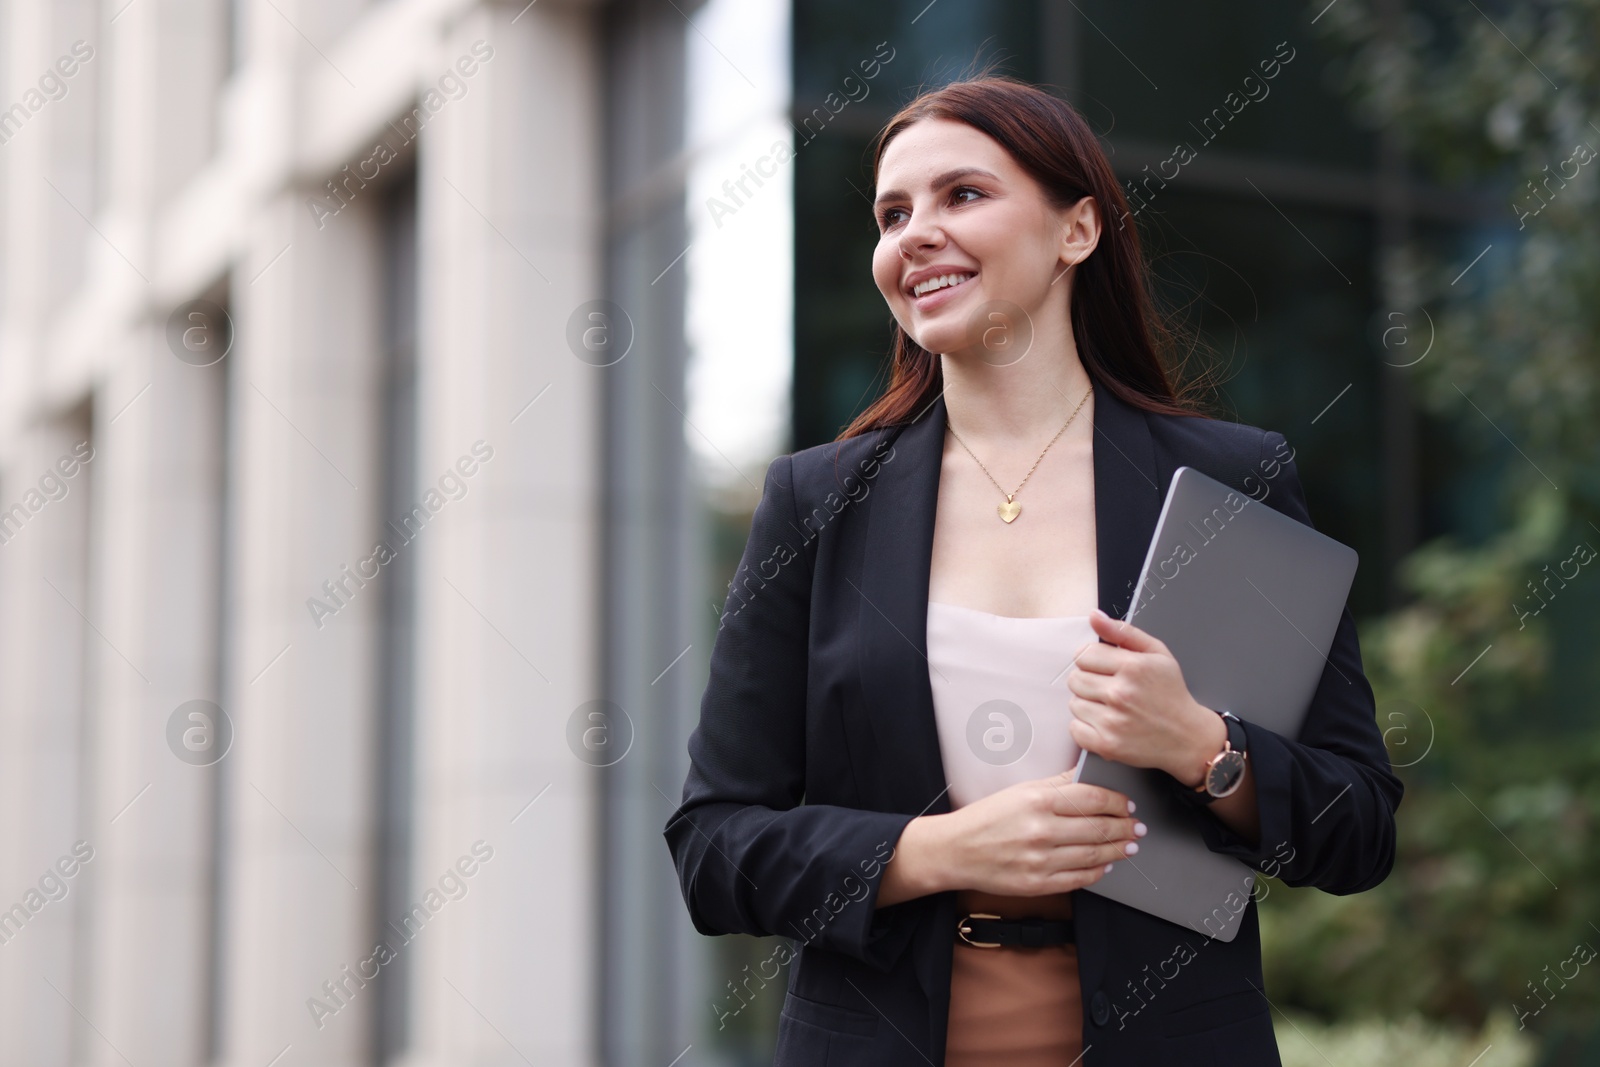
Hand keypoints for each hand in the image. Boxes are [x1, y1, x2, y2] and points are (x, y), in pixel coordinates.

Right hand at [939, 772, 1145, 896]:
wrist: (956, 851)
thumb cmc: (986, 818)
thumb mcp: (1021, 791)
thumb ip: (1057, 784)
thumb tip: (1087, 774)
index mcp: (1037, 802)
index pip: (1092, 799)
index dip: (1117, 802)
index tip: (1127, 804)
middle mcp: (1041, 831)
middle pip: (1098, 828)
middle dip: (1124, 827)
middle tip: (1136, 826)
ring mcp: (1040, 860)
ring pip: (1093, 855)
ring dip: (1117, 850)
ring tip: (1129, 845)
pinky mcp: (1038, 884)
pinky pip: (1078, 878)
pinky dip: (1097, 872)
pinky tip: (1105, 865)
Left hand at [1065, 609, 1224, 784]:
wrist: (1188, 738)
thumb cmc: (1171, 693)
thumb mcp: (1157, 653)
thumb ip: (1123, 632)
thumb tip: (1094, 616)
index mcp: (1132, 667)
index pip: (1083, 655)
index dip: (1093, 661)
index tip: (1105, 669)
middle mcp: (1121, 693)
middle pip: (1075, 679)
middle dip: (1089, 682)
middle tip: (1110, 689)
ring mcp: (1113, 721)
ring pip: (1074, 703)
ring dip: (1088, 705)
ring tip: (1111, 708)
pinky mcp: (1107, 745)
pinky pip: (1075, 728)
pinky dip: (1086, 727)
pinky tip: (1106, 724)